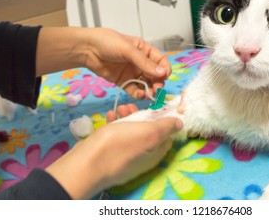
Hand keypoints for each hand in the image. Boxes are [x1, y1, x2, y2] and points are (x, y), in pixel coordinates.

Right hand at [46, 117, 182, 198]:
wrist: (88, 163)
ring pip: (131, 132)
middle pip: (147, 131)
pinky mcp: (111, 152)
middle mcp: (143, 156)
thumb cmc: (121, 145)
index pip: (166, 135)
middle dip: (141, 115)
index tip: (156, 106)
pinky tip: (109, 116)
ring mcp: (126, 155)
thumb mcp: (149, 133)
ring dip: (127, 117)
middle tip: (131, 106)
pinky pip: (116, 136)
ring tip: (119, 108)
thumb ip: (166, 127)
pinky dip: (114, 123)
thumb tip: (180, 123)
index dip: (163, 119)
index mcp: (156, 152)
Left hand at [85, 28, 170, 98]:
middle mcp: (141, 62)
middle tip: (156, 89)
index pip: (161, 62)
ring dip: (149, 90)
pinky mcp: (123, 82)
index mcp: (145, 51)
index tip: (164, 77)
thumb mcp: (129, 50)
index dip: (164, 70)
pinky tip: (140, 96)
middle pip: (155, 75)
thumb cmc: (109, 43)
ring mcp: (132, 73)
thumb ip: (145, 63)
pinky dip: (138, 94)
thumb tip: (162, 73)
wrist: (87, 49)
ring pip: (146, 84)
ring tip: (148, 95)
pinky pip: (134, 90)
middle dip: (158, 83)